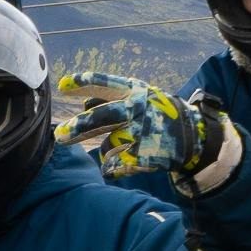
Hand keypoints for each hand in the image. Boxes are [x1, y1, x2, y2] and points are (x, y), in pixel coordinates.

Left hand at [55, 69, 218, 181]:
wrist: (191, 136)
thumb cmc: (156, 113)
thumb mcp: (139, 98)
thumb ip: (112, 100)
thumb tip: (84, 103)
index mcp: (135, 92)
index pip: (105, 84)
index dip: (84, 83)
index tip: (62, 86)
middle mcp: (138, 110)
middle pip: (102, 118)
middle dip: (79, 127)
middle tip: (59, 136)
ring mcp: (141, 134)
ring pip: (107, 146)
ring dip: (108, 150)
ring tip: (122, 148)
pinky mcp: (143, 156)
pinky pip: (115, 165)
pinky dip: (114, 167)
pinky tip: (127, 161)